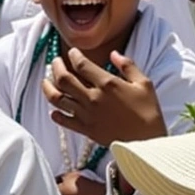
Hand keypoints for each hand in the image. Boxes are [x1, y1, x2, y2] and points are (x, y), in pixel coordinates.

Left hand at [42, 49, 168, 147]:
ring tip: (46, 81)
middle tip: (55, 62)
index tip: (72, 52)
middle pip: (63, 79)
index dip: (73, 55)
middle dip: (56, 67)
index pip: (81, 64)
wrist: (146, 142)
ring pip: (58, 99)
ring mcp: (87, 115)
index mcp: (107, 84)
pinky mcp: (86, 130)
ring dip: (48, 88)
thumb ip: (128, 66)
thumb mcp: (144, 83)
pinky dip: (56, 115)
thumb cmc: (148, 112)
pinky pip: (64, 121)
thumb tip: (114, 53)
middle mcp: (93, 98)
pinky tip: (54, 110)